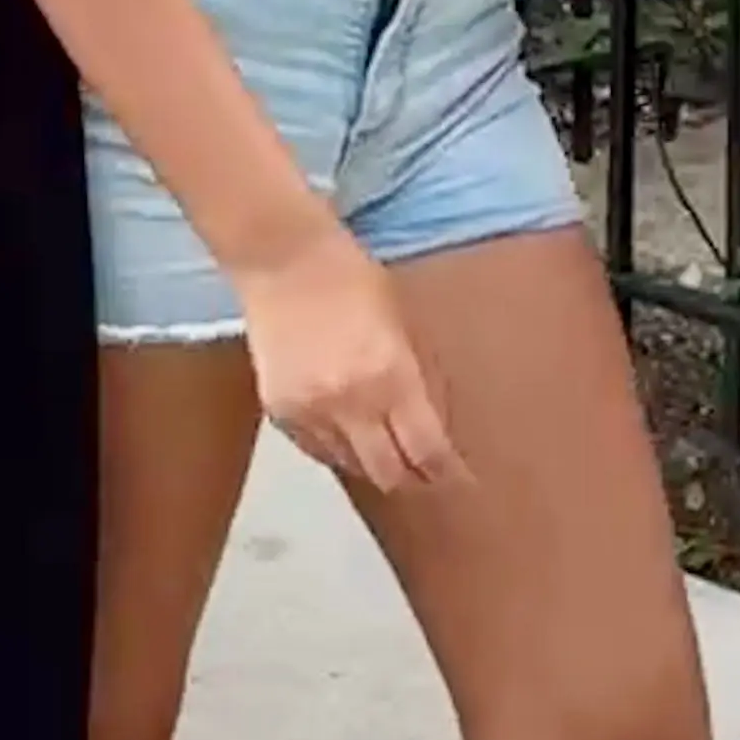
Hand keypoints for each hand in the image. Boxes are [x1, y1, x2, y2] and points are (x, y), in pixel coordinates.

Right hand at [232, 223, 464, 493]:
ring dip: (372, 461)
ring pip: (351, 467)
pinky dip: (336, 448)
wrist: (282, 260)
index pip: (426, 451)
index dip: (446, 472)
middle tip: (424, 473)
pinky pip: (317, 450)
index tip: (459, 479)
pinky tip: (346, 430)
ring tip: (382, 445)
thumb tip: (436, 427)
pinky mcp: (280, 411)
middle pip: (389, 474)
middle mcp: (350, 403)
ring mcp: (310, 411)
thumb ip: (420, 380)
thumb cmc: (351, 278)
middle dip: (411, 477)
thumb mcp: (404, 324)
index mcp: (391, 376)